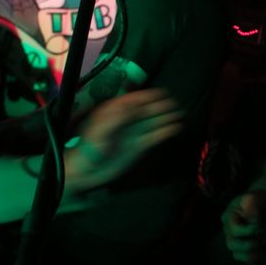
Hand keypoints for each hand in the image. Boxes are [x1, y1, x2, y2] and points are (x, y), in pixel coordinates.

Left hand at [65, 89, 182, 191]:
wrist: (85, 171)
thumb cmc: (87, 149)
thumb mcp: (99, 131)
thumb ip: (115, 119)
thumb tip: (131, 106)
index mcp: (114, 112)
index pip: (134, 100)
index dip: (148, 96)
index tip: (162, 93)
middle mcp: (126, 121)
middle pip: (146, 110)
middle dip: (160, 106)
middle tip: (175, 103)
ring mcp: (133, 133)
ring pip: (153, 122)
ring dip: (165, 117)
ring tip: (180, 113)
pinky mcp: (138, 146)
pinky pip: (154, 136)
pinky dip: (165, 132)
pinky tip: (175, 127)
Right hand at [223, 189, 265, 264]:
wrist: (265, 205)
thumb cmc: (258, 200)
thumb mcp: (254, 197)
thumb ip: (252, 206)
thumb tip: (253, 221)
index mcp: (229, 217)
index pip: (233, 229)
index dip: (246, 231)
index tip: (259, 227)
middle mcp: (229, 231)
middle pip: (232, 245)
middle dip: (247, 246)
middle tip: (260, 241)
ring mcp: (237, 241)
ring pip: (237, 255)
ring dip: (250, 256)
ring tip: (261, 252)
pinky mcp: (246, 249)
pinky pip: (246, 261)